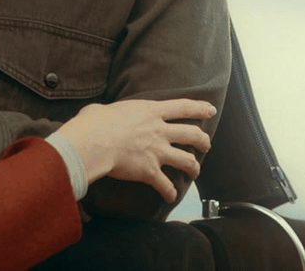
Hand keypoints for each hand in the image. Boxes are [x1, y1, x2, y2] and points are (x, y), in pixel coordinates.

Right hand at [57, 98, 214, 202]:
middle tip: (206, 145)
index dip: (201, 108)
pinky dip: (170, 193)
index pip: (183, 107)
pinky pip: (166, 185)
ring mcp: (158, 151)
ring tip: (195, 172)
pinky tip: (170, 197)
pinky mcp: (150, 171)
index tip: (211, 110)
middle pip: (192, 135)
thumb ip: (108, 112)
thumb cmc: (94, 122)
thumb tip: (96, 114)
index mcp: (151, 112)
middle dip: (203, 141)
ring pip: (187, 160)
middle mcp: (160, 131)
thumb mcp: (104, 109)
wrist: (94, 141)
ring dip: (194, 167)